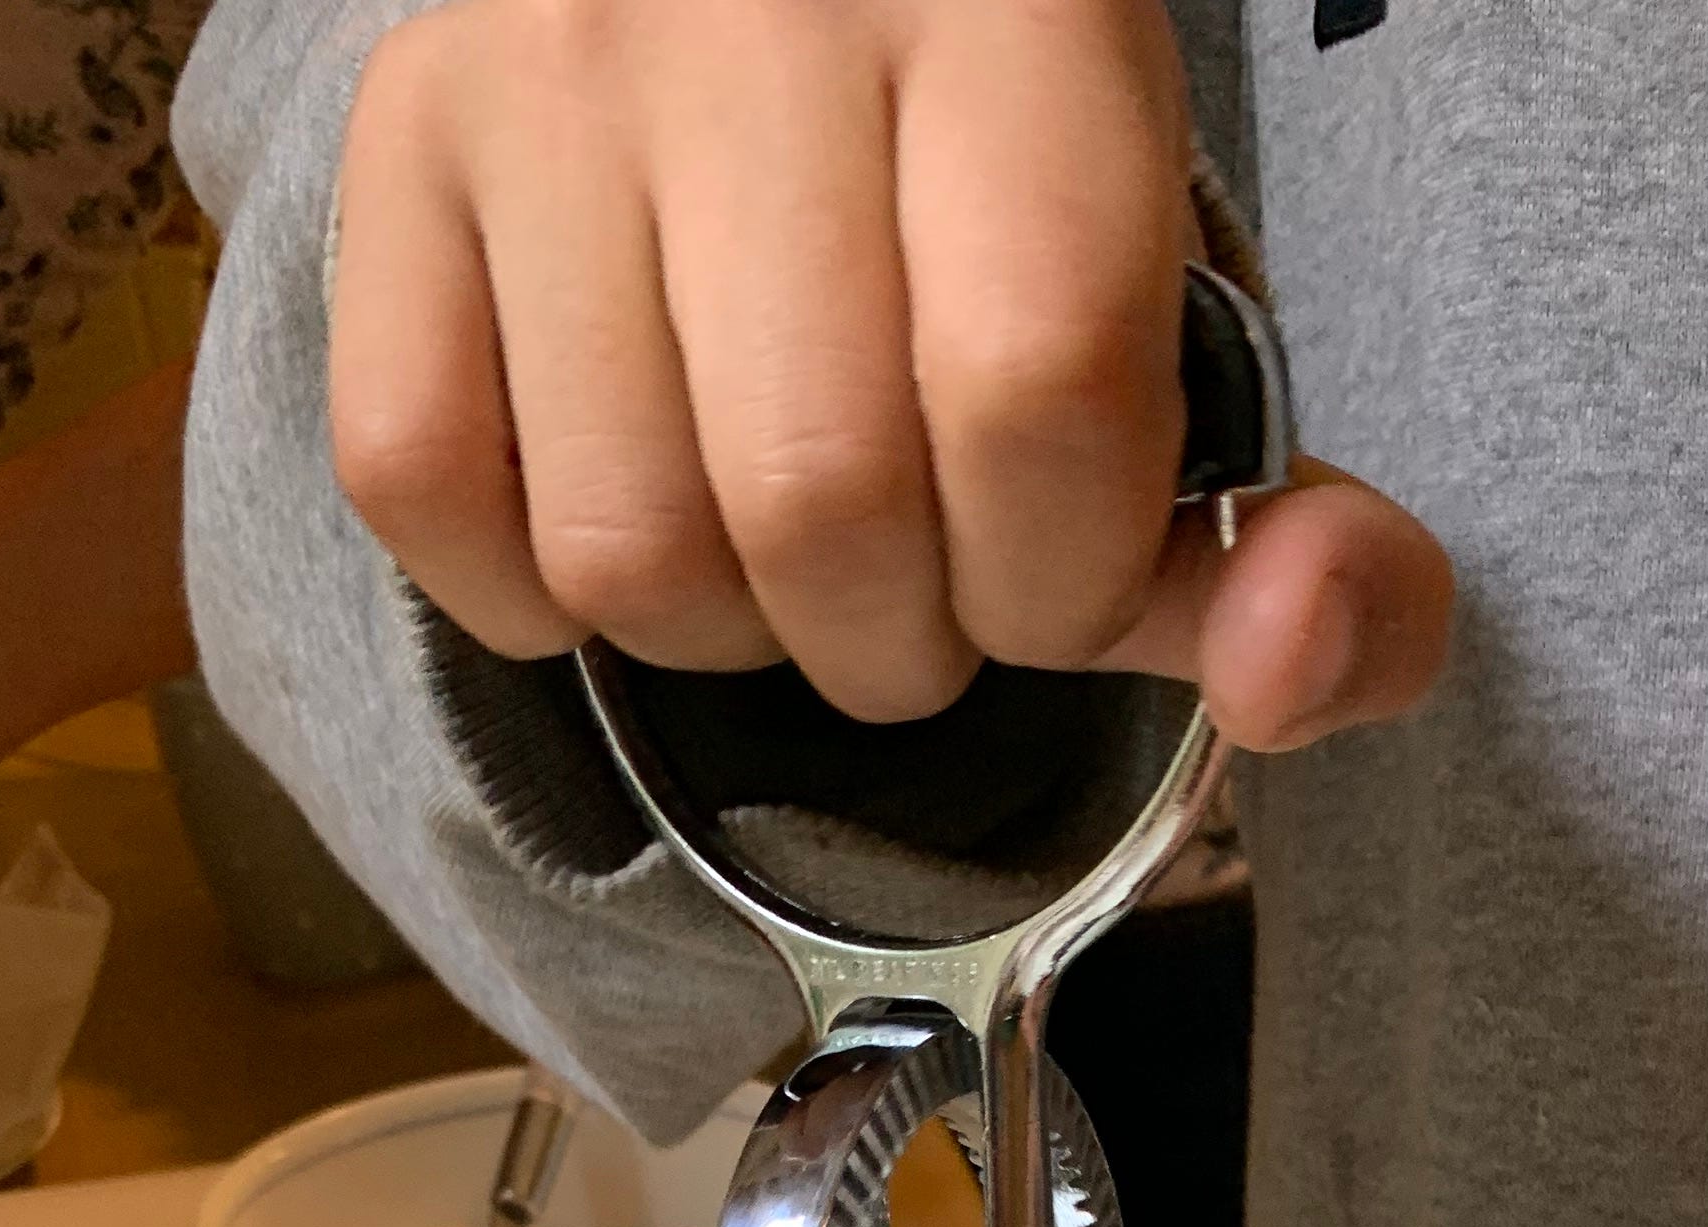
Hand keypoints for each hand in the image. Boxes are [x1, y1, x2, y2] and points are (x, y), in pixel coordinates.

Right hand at [329, 0, 1451, 740]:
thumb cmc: (1000, 211)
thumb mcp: (1188, 338)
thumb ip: (1308, 550)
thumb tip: (1296, 678)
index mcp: (1009, 7)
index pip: (1029, 401)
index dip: (1062, 576)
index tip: (1059, 559)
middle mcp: (748, 4)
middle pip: (815, 504)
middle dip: (900, 637)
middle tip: (923, 572)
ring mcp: (542, 71)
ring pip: (624, 547)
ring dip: (727, 634)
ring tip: (779, 541)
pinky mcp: (399, 148)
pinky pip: (429, 492)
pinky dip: (534, 592)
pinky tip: (630, 503)